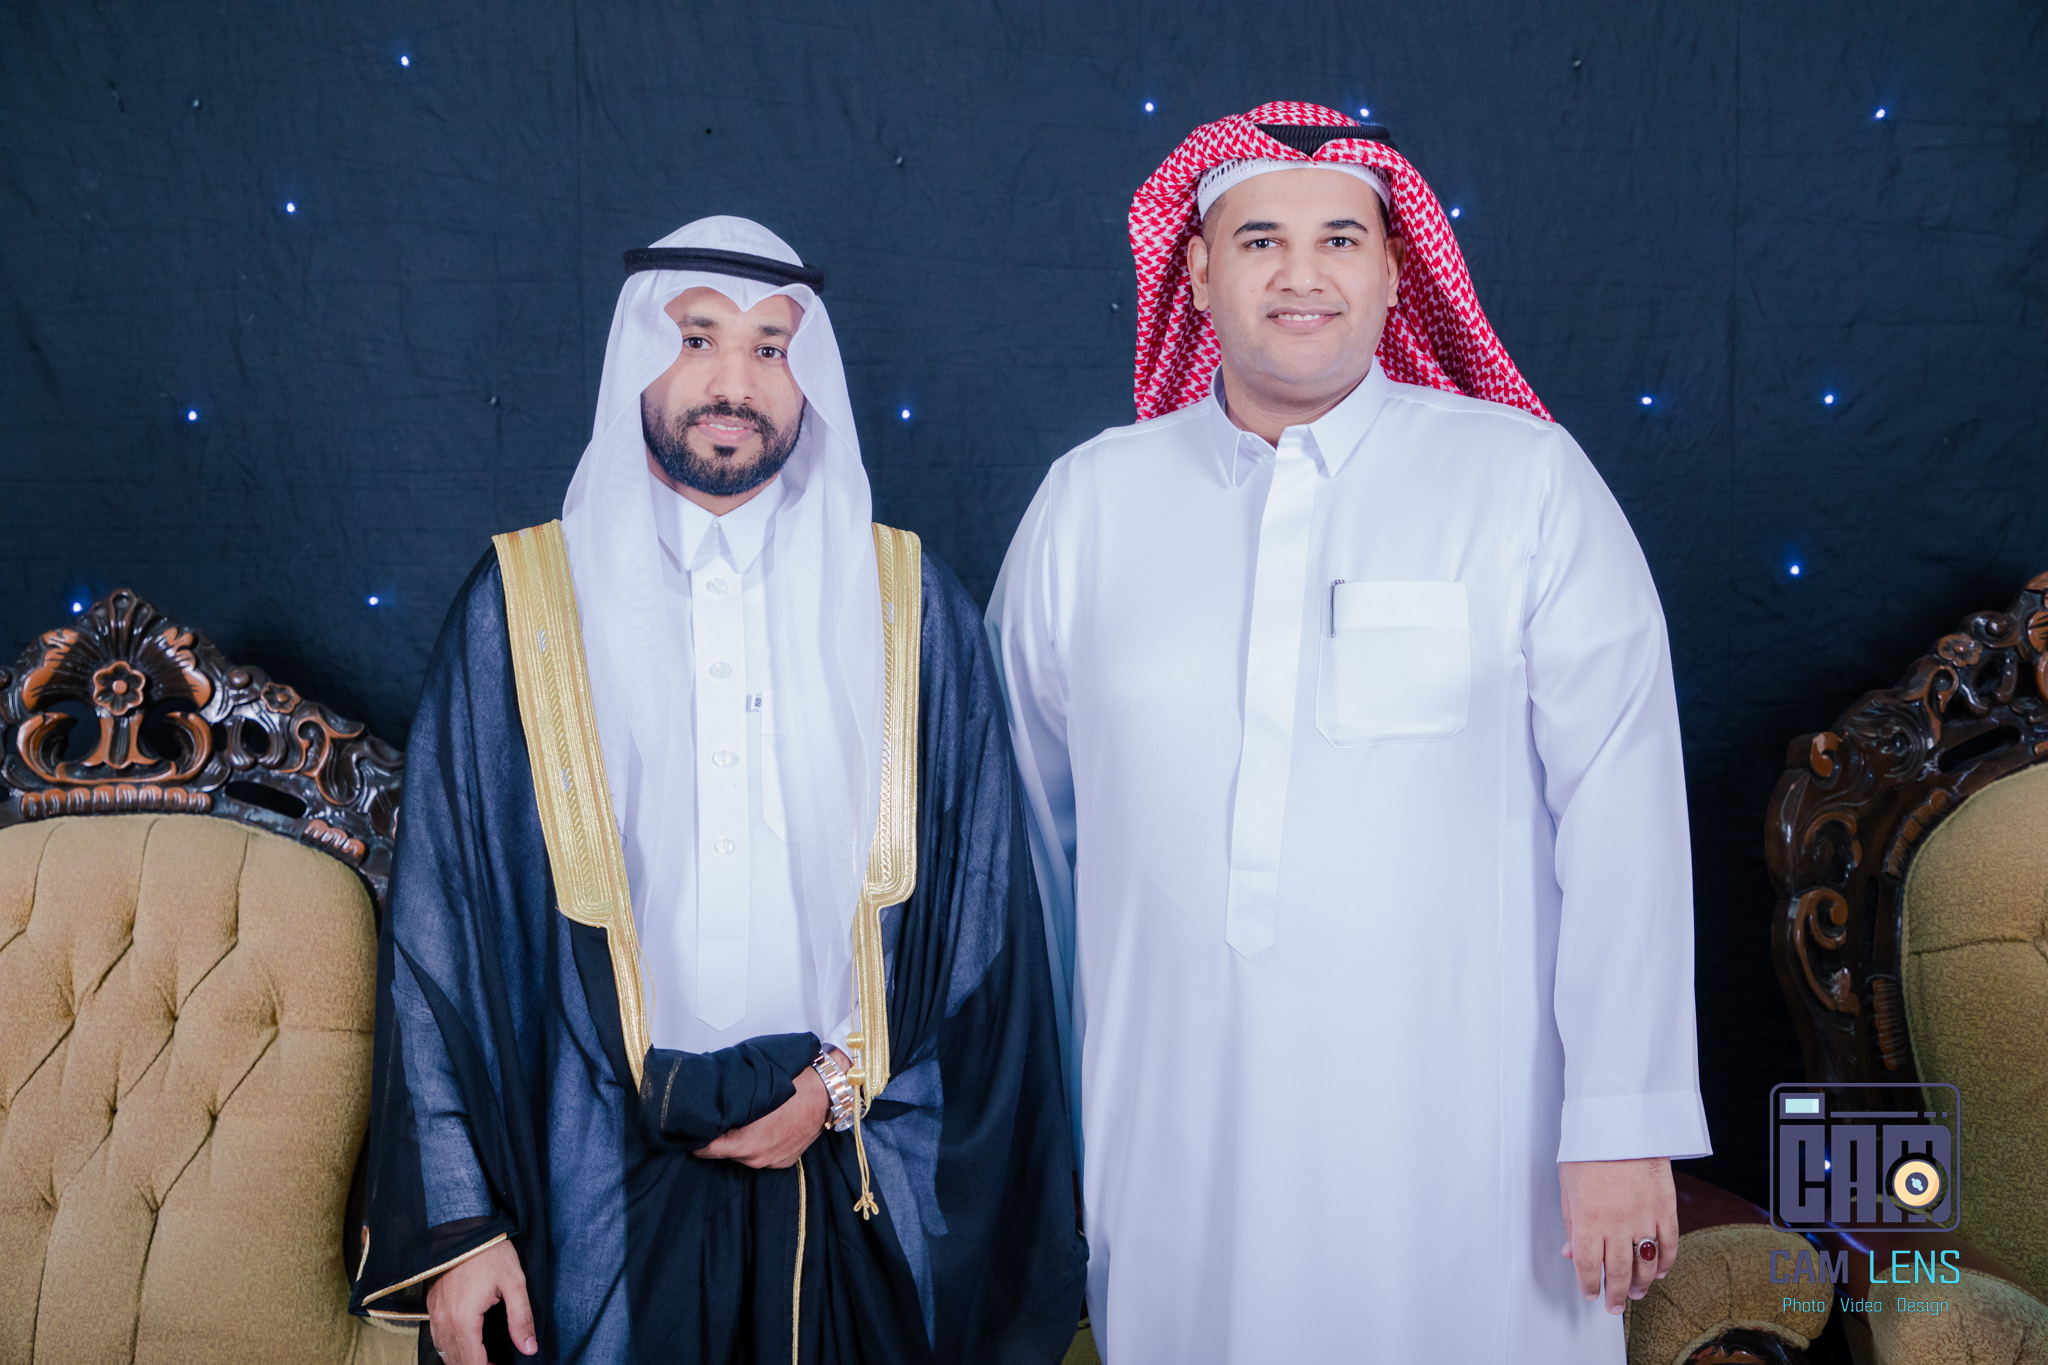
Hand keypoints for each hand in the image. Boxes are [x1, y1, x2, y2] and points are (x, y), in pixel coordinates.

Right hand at [425, 1238, 536, 1361]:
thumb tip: (529, 1348)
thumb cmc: (490, 1252)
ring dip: (463, 1360)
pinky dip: (451, 1348)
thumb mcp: (514, 1283)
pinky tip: (468, 1345)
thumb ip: (521, 1319)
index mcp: (463, 1320)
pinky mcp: (431, 1306)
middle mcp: (443, 1321)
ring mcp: (433, 1314)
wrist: (463, 1226)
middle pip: (456, 1362)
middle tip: (497, 1363)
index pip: (472, 1363)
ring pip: (445, 1352)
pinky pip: (438, 1338)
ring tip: (486, 1359)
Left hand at [693, 1048, 845, 1168]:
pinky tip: (763, 1126)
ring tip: (744, 1119)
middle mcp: (755, 1157)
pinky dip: (759, 1143)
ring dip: (741, 1140)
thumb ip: (728, 1098)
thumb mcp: (752, 1085)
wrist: (829, 1089)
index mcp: (743, 1141)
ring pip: (744, 1154)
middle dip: (720, 1135)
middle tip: (720, 1116)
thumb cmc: (791, 1082)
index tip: (692, 1127)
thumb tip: (707, 1097)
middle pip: (724, 1151)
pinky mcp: (784, 1161)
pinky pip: (762, 1154)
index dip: (697, 1135)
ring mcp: (771, 1161)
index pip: (705, 1149)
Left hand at [1559, 1157, 1677, 1313]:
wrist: (1620, 1122)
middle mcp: (1617, 1224)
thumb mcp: (1568, 1186)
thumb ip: (1572, 1223)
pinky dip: (1665, 1262)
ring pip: (1645, 1264)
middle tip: (1614, 1306)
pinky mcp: (1666, 1208)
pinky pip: (1669, 1244)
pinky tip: (1659, 1271)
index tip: (1589, 1294)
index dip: (1589, 1285)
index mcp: (1588, 1219)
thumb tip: (1571, 1252)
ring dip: (1641, 1285)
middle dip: (1615, 1295)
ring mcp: (1644, 1218)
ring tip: (1636, 1294)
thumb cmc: (1590, 1149)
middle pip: (1618, 1272)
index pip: (1589, 1266)